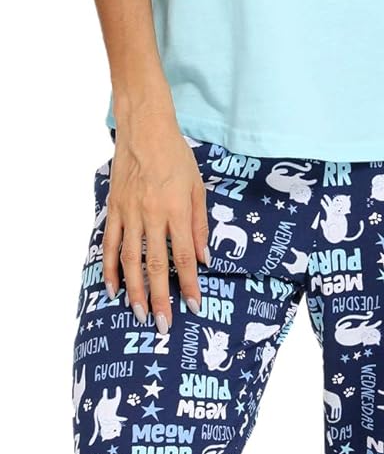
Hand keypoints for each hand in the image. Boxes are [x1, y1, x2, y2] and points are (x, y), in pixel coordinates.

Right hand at [102, 114, 209, 332]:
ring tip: (139, 313)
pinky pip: (110, 243)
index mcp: (175, 210)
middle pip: (154, 265)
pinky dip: (110, 267)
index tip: (193, 306)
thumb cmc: (176, 156)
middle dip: (160, 297)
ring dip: (133, 290)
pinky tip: (112, 287)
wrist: (144, 128)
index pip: (183, 256)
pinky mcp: (114, 209)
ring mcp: (129, 213)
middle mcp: (151, 215)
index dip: (188, 283)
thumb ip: (199, 225)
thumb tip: (204, 259)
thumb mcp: (197, 187)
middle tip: (163, 324)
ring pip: (129, 259)